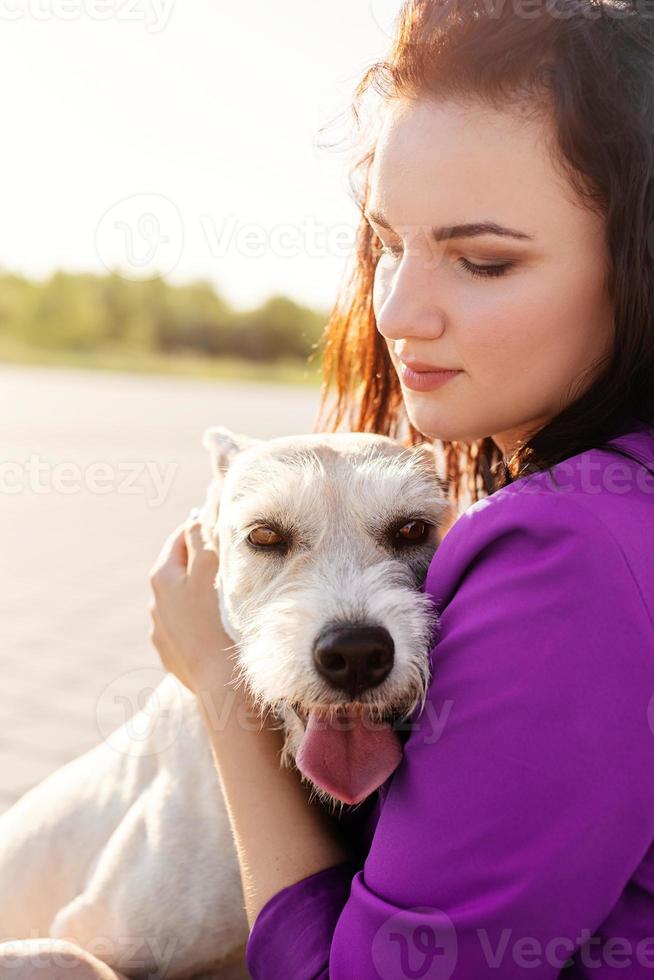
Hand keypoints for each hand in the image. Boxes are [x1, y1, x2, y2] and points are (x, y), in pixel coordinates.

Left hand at [148, 511, 236, 695]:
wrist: (218, 681)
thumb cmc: (217, 619)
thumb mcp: (209, 570)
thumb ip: (200, 540)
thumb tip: (195, 518)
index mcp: (162, 578)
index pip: (179, 540)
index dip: (198, 528)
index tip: (217, 525)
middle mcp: (155, 603)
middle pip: (177, 570)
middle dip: (197, 562)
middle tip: (224, 558)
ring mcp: (161, 631)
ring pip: (180, 601)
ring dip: (197, 593)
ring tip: (223, 596)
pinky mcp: (170, 654)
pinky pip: (184, 629)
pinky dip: (196, 621)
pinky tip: (215, 627)